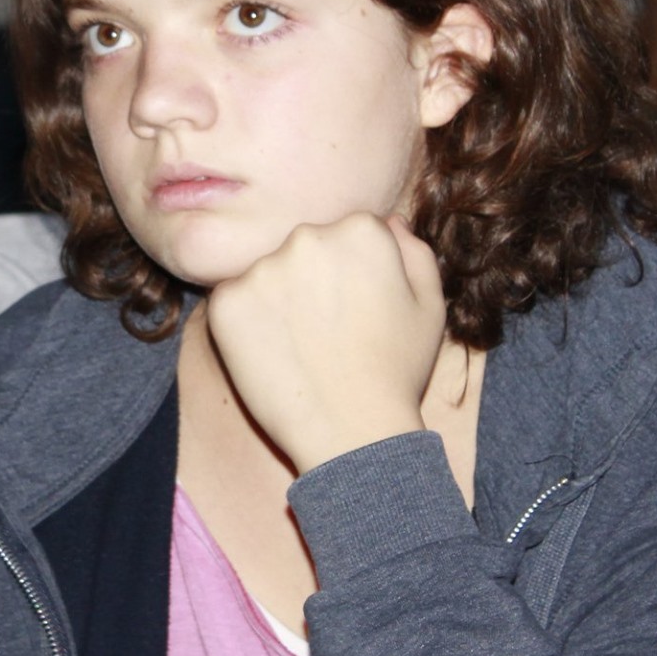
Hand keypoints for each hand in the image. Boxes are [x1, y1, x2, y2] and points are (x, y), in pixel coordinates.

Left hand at [204, 213, 443, 472]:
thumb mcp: (429, 306)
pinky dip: (246, 323)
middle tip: (326, 331)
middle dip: (311, 280)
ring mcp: (263, 268)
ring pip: (267, 273)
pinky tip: (272, 353)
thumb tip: (388, 223)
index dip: (351, 274)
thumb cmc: (396, 372)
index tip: (355, 309)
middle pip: (303, 248)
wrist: (352, 432)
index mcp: (361, 230)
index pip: (347, 234)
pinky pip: (233, 300)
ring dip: (277, 299)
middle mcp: (308, 237)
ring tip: (300, 346)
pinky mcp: (226, 301)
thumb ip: (413, 251)